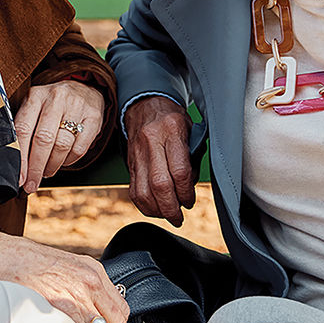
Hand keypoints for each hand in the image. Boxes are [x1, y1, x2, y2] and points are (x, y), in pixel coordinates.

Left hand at [13, 80, 105, 193]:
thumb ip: (23, 128)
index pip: (23, 129)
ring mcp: (77, 106)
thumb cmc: (51, 105)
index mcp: (36, 96)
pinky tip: (62, 162)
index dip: (20, 157)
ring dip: (52, 165)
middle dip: (36, 167)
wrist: (83, 89)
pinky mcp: (94, 117)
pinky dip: (69, 161)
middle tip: (31, 184)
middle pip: (43, 139)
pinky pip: (80, 148)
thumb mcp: (35, 106)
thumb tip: (12, 164)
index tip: (19, 178)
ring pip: (62, 145)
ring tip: (46, 172)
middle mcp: (56, 98)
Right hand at [124, 95, 195, 225]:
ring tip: (168, 215)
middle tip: (179, 218)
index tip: (190, 201)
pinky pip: (134, 190)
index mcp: (171, 130)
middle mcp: (151, 141)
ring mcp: (137, 153)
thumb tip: (192, 185)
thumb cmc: (172, 118)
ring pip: (143, 191)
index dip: (186, 192)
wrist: (145, 105)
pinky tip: (155, 208)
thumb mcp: (190, 128)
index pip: (180, 171)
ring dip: (157, 210)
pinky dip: (144, 205)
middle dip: (171, 208)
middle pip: (160, 185)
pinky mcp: (130, 163)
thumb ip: (193, 155)